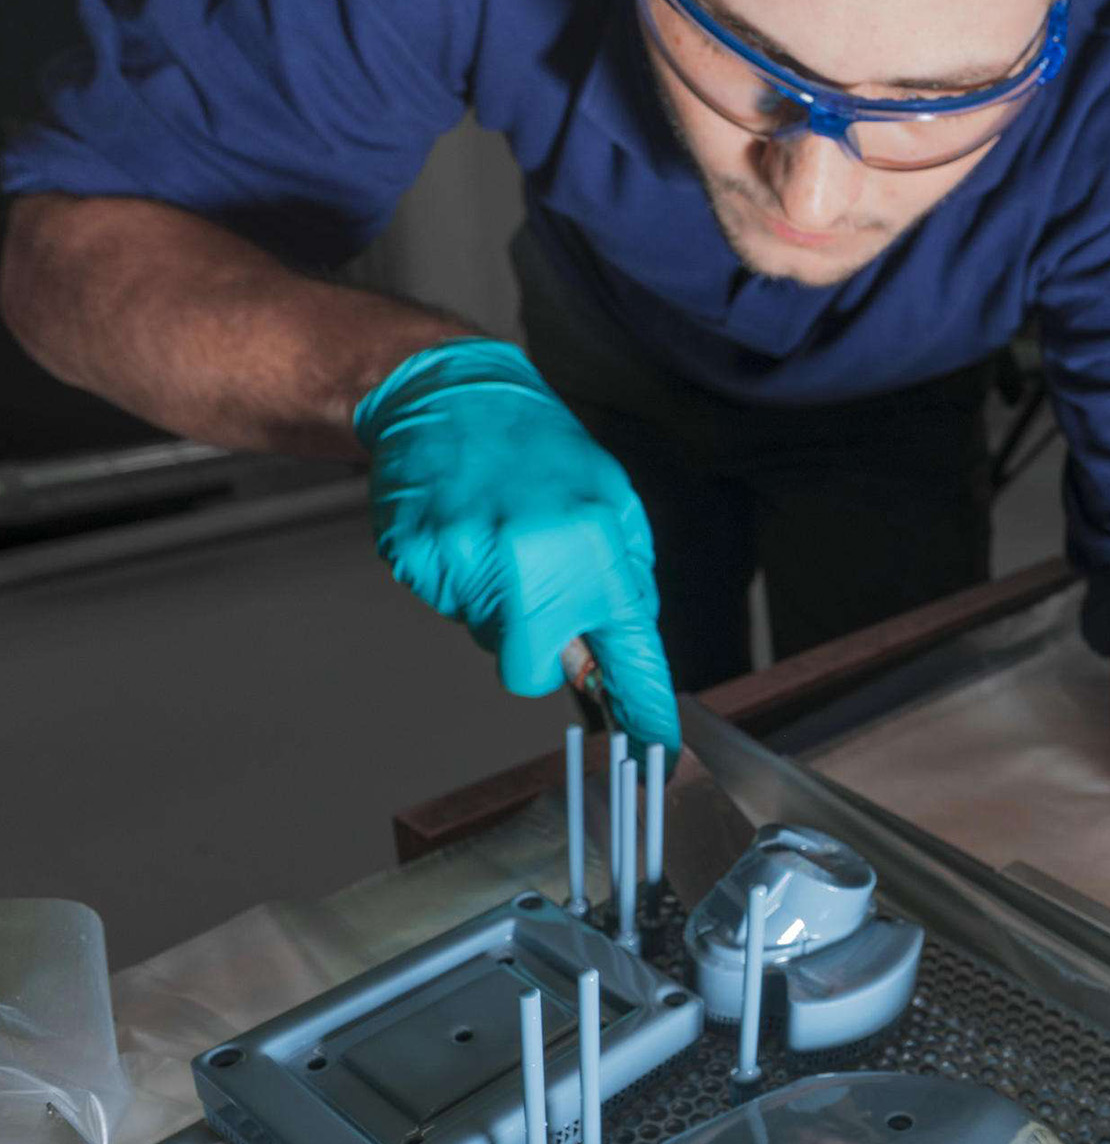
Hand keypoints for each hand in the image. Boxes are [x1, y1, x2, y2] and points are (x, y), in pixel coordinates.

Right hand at [355, 340, 678, 756]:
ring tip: (497, 536)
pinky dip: (456, 580)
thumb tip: (626, 646)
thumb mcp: (612, 502)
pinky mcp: (417, 558)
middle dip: (533, 646)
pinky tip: (464, 530)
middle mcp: (532, 557)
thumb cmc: (539, 451)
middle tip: (531, 587)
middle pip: (530, 670)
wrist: (453, 395)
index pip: (628, 650)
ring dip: (495, 602)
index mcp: (593, 544)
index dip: (644, 707)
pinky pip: (444, 604)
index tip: (658, 748)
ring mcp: (468, 559)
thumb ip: (624, 578)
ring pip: (486, 637)